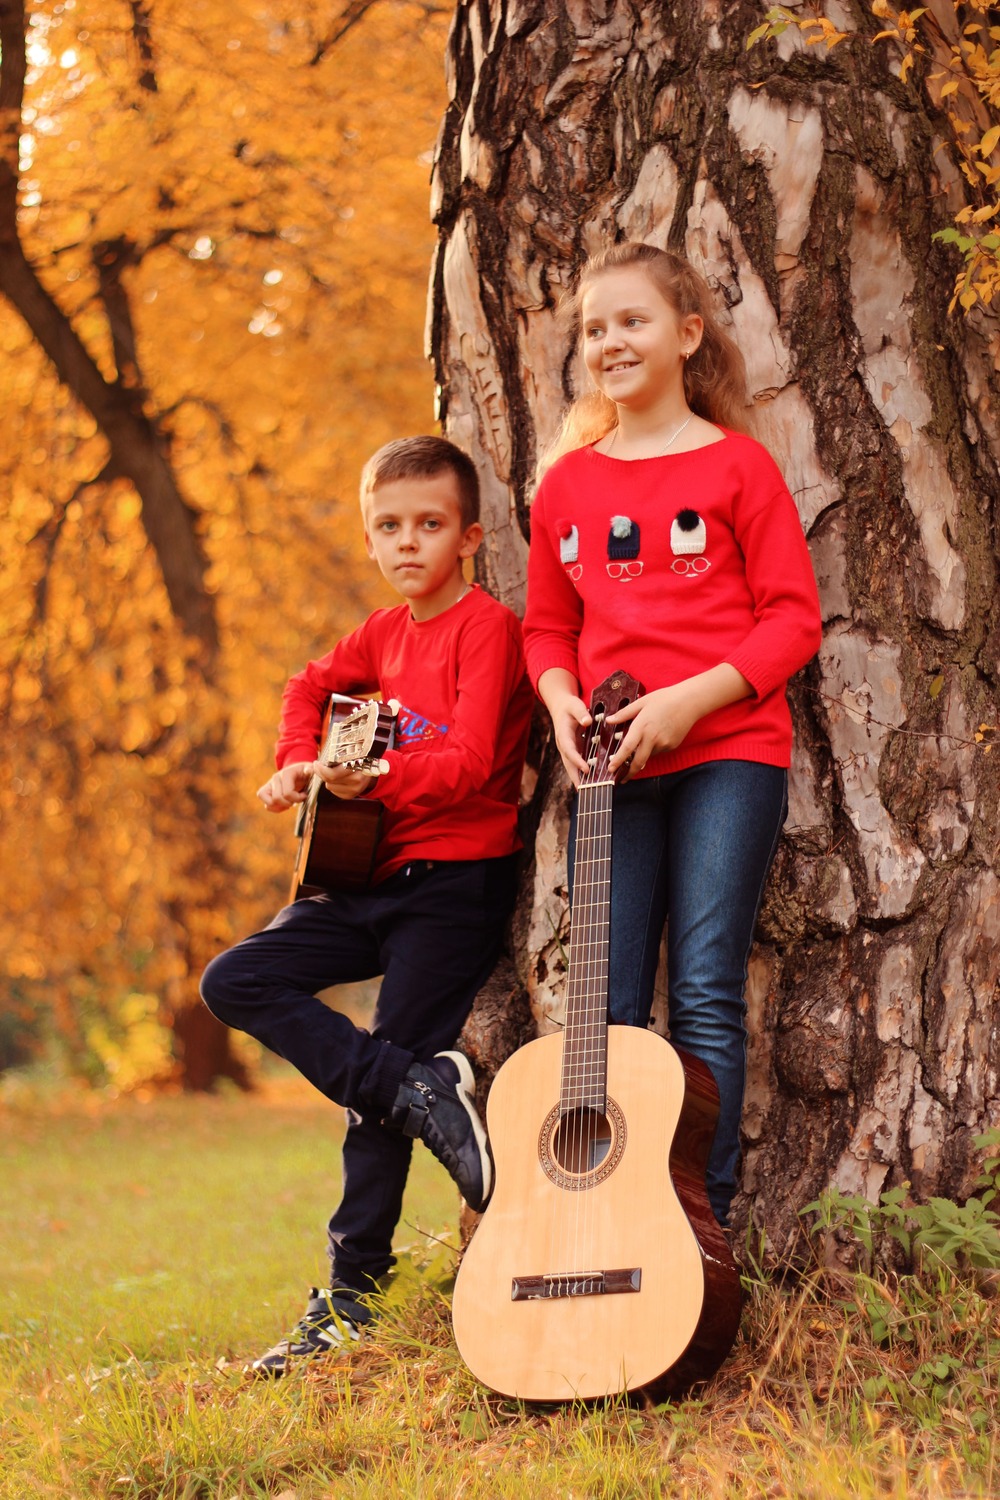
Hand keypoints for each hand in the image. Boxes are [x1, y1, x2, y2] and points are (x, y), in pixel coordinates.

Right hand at [257, 763, 312, 811]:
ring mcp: (269, 785)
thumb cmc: (306, 773)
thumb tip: (308, 771)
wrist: (299, 772)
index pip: (287, 793)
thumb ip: (311, 770)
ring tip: (290, 803)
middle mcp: (275, 778)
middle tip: (297, 799)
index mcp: (286, 773)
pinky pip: (267, 806)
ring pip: (269, 803)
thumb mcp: (311, 769)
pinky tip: (285, 805)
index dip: (297, 798)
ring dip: (281, 807)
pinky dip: (276, 809)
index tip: (305, 795)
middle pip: (277, 799)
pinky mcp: (266, 792)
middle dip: (289, 803)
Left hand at [310, 762, 377, 799]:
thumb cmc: (359, 759)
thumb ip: (339, 756)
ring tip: (333, 772)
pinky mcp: (351, 795)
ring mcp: (355, 790)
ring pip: (330, 786)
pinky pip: (334, 792)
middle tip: (318, 766)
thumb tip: (321, 761)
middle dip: (321, 773)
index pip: (332, 774)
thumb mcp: (352, 753)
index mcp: (357, 767)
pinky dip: (333, 785)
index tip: (316, 764)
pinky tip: (338, 779)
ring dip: (328, 779)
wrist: (372, 771)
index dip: (321, 769)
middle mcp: (357, 780)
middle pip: (330, 780)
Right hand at [549, 693, 593, 787]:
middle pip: (568, 764)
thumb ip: (581, 713)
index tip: (586, 769)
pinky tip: (590, 782)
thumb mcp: (574, 705)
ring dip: (578, 778)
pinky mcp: (572, 751)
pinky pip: (576, 764)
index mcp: (563, 735)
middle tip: (584, 790)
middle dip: (575, 777)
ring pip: (571, 766)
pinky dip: (581, 773)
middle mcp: (563, 745)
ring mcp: (567, 749)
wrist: (561, 708)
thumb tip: (587, 722)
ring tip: (587, 791)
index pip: (569, 750)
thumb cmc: (569, 706)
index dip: (577, 760)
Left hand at [605, 665, 752, 776]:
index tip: (610, 769)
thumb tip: (609, 720)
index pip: (627, 748)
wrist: (689, 702)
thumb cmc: (665, 699)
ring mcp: (663, 743)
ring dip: (643, 754)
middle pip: (638, 762)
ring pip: (648, 755)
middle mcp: (652, 738)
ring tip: (647, 738)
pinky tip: (658, 734)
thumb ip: (624, 714)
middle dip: (628, 773)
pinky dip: (654, 747)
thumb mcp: (642, 702)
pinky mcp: (672, 746)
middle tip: (621, 779)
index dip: (618, 760)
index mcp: (642, 726)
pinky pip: (659, 751)